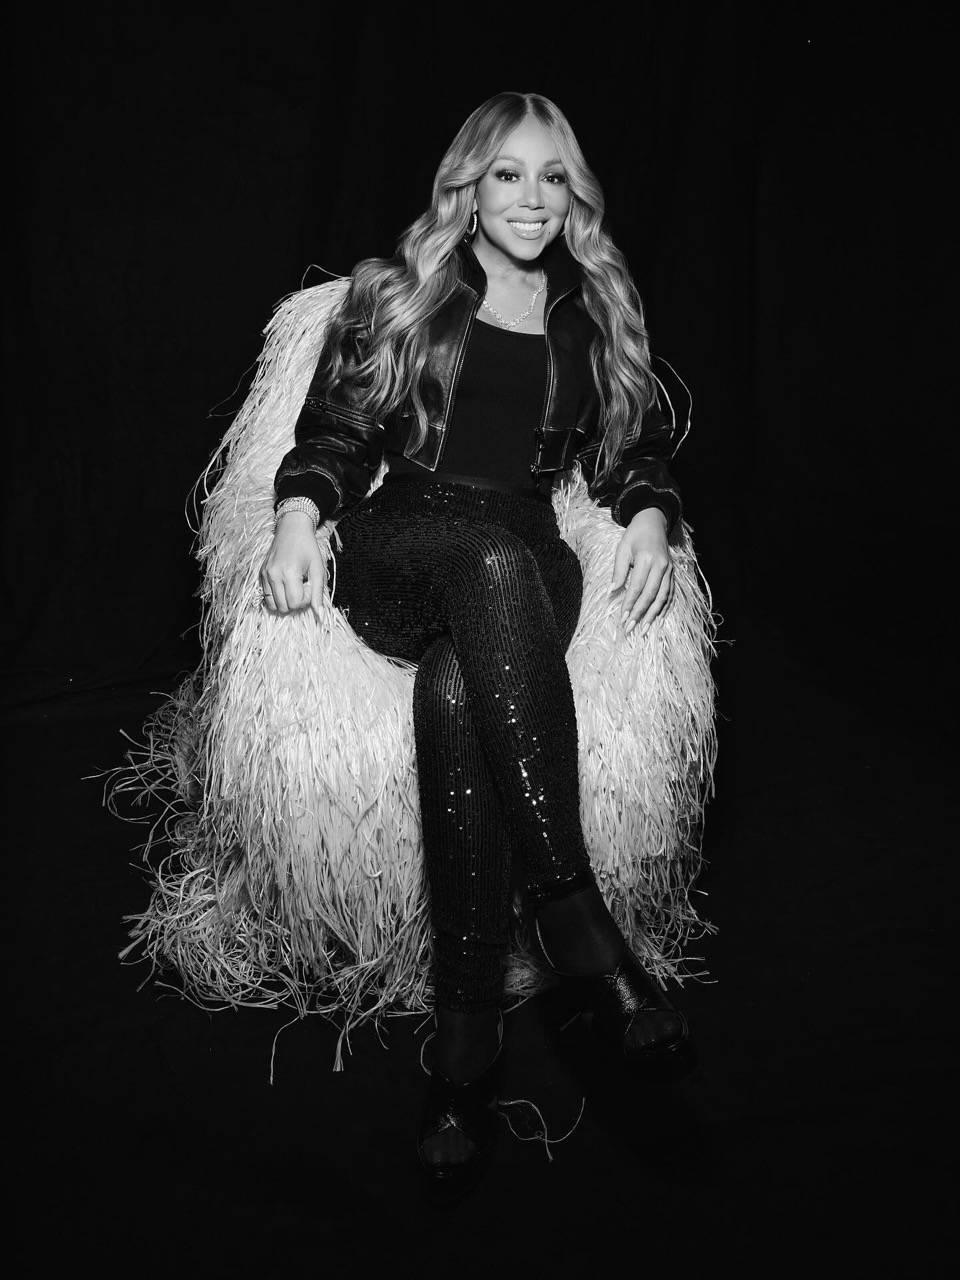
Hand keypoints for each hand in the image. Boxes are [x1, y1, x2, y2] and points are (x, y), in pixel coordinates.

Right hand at [259, 511, 326, 613]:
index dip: (305, 599)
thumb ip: (318, 594)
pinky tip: (285, 585)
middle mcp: (273, 575)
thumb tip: (321, 616)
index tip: (309, 586)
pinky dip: (277, 596)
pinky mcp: (260, 574)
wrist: (292, 529)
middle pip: (284, 608)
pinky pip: (266, 597)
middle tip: (302, 586)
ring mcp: (264, 575)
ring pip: (273, 606)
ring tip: (293, 587)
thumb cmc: (308, 547)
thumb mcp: (318, 569)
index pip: (296, 603)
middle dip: (296, 602)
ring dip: (285, 601)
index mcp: (289, 573)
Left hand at [610, 507, 672, 637]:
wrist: (653, 523)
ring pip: (663, 597)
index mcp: (647, 559)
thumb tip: (611, 592)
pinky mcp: (673, 574)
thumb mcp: (622, 549)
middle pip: (651, 595)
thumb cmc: (634, 536)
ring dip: (653, 615)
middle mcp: (661, 566)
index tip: (622, 618)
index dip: (629, 604)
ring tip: (643, 629)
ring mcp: (670, 571)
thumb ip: (618, 571)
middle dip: (640, 614)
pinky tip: (658, 619)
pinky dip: (665, 608)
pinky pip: (670, 594)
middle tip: (630, 628)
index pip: (637, 587)